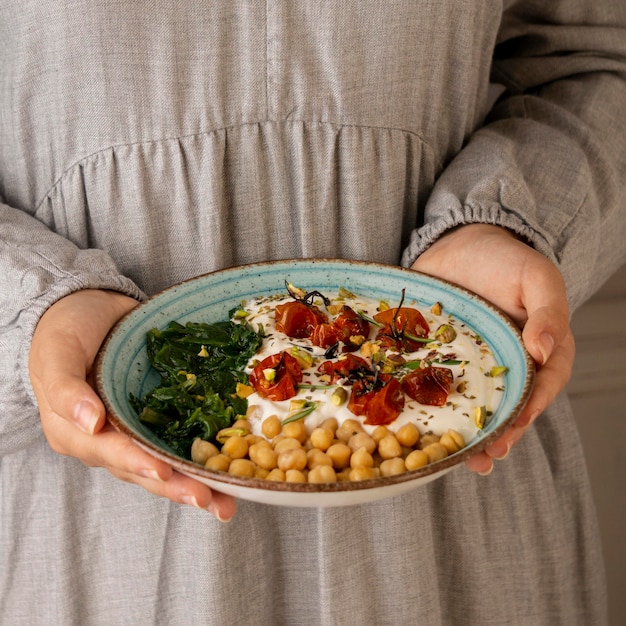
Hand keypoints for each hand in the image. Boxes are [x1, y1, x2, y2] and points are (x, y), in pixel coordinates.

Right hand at [28, 289, 235, 520]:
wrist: (90, 307)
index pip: (111, 453)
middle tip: (211, 501)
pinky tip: (230, 468)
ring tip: (226, 502)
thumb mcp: (57, 353)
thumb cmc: (66, 330)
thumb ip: (66, 389)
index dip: (138, 463)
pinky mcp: (158, 417)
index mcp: (77, 433)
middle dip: (178, 488)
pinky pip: (180, 440)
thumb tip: (90, 423)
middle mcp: (107, 440)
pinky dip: (203, 456)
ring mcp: (135, 430)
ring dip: (195, 483)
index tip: (163, 473)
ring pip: (165, 464)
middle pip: (143, 470)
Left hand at [411, 224, 574, 474]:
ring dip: (467, 435)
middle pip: (508, 408)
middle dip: (498, 436)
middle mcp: (507, 365)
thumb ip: (547, 312)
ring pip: (473, 406)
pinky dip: (431, 408)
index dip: (529, 410)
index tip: (514, 427)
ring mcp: (471, 366)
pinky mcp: (440, 360)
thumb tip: (544, 350)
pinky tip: (420, 427)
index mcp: (539, 351)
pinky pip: (436, 387)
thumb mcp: (536, 277)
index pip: (541, 387)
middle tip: (485, 457)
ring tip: (457, 458)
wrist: (460, 242)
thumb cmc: (506, 259)